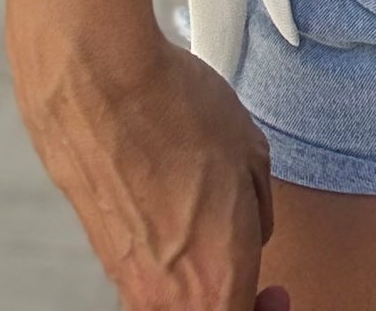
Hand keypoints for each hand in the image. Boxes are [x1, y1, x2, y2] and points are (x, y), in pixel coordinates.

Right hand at [6, 0, 286, 309]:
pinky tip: (176, 214)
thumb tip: (250, 233)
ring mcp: (129, 279)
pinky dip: (166, 260)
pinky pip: (146, 276)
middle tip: (253, 276)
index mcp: (218, 278)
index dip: (267, 307)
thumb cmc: (176, 113)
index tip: (275, 293)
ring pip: (174, 302)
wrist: (100, 86)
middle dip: (234, 298)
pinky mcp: (104, 255)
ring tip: (212, 234)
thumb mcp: (252, 155)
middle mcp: (168, 295)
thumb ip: (257, 214)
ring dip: (197, 281)